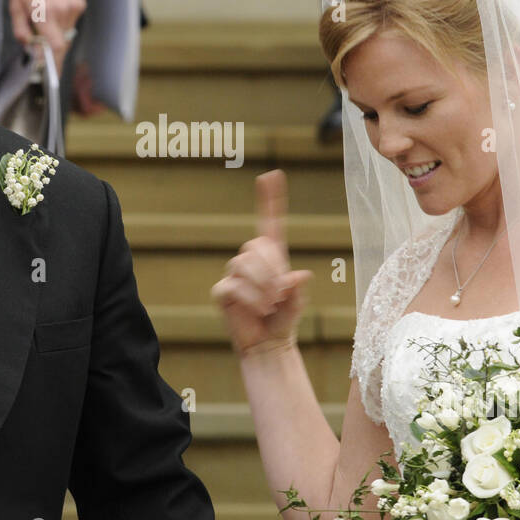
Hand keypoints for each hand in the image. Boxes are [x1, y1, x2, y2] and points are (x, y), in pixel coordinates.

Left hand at [8, 0, 86, 74]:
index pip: (55, 47)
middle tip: (42, 51)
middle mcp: (63, 11)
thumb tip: (31, 50)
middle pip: (61, 44)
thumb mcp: (15, 7)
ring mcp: (74, 7)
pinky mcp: (80, 4)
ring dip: (56, 34)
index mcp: (45, 12)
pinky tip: (53, 9)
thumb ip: (21, 32)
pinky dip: (62, 23)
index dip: (51, 61)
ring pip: (66, 34)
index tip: (47, 70)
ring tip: (45, 18)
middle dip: (51, 50)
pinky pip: (71, 23)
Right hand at [211, 170, 312, 356]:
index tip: (271, 175)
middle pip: (255, 246)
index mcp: (272, 255)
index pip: (270, 221)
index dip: (270, 199)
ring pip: (243, 265)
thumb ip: (297, 288)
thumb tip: (297, 276)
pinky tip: (257, 311)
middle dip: (270, 270)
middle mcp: (251, 260)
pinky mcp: (222, 291)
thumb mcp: (297, 302)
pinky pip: (233, 286)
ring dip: (261, 287)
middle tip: (279, 294)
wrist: (268, 344)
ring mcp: (234, 274)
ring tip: (270, 305)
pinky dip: (250, 300)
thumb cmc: (284, 319)